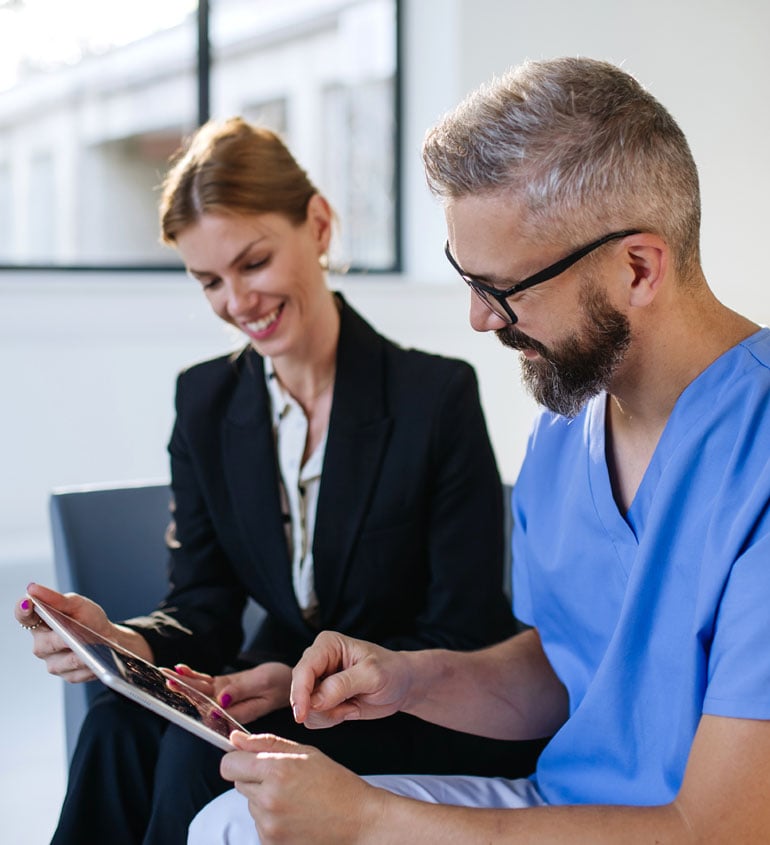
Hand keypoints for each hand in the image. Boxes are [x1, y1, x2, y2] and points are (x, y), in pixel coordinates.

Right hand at [15, 583, 117, 682]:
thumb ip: (57, 599)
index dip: (22, 611)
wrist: (108, 637)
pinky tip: (97, 662)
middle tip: (71, 637)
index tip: (27, 604)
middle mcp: (42, 645)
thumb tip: (32, 588)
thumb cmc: (88, 618)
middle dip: (60, 640)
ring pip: (62, 663)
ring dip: (78, 656)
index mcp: (41, 623)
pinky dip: (88, 667)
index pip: (24, 617)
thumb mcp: (77, 604)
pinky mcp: (68, 675)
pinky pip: (76, 674)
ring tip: (92, 651)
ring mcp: (54, 662)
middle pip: (45, 644)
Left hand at [172, 663, 292, 723]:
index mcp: (237, 711)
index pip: (209, 705)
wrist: (288, 682)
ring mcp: (225, 697)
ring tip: (165, 673)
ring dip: (183, 682)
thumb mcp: (264, 683)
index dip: (192, 697)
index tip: (177, 688)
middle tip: (166, 679)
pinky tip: (181, 669)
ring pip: (200, 690)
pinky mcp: (225, 687)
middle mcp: (227, 707)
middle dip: (183, 689)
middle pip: (201, 698)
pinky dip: (194, 675)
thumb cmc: (280, 683)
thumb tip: (220, 699)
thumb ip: (242, 691)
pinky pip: (207, 682)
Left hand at [222, 732, 385, 844]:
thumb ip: (266, 743)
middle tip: (285, 780)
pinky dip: (272, 820)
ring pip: (250, 804)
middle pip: (239, 783)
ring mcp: (269, 825)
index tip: (247, 761)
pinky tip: (295, 816)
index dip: (237, 760)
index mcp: (277, 769)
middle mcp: (268, 799)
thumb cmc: (337, 784)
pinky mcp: (271, 844)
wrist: (359, 821)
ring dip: (264, 800)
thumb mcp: (306, 753)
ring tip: (295, 799)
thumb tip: (235, 739)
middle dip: (256, 779)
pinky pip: (259, 825)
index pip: (229, 764)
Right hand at [290, 631, 411, 728]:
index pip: (303, 669)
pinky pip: (314, 718)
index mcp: (328, 645)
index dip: (300, 693)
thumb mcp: (372, 675)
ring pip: (305, 708)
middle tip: (347, 707)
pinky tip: (349, 709)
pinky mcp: (322, 698)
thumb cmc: (391, 671)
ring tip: (352, 705)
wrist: (402, 685)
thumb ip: (343, 685)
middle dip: (320, 707)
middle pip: (299, 690)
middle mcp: (318, 661)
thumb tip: (315, 700)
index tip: (302, 715)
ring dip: (328, 715)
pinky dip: (331, 719)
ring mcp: (318, 681)